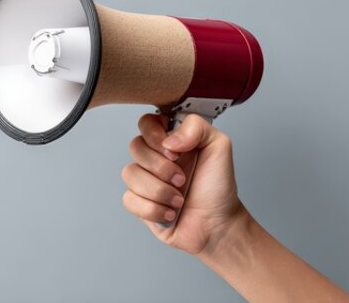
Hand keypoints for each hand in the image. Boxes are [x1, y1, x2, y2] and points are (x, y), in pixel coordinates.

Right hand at [121, 113, 248, 254]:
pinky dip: (153, 210)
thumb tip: (169, 137)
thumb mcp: (219, 147)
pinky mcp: (139, 204)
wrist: (217, 226)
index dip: (154, 135)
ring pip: (130, 174)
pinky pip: (129, 199)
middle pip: (135, 147)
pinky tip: (169, 213)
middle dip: (161, 167)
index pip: (147, 123)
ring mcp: (146, 181)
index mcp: (171, 141)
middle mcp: (156, 158)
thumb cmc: (218, 189)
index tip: (174, 151)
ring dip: (159, 191)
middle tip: (182, 179)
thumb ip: (197, 127)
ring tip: (178, 200)